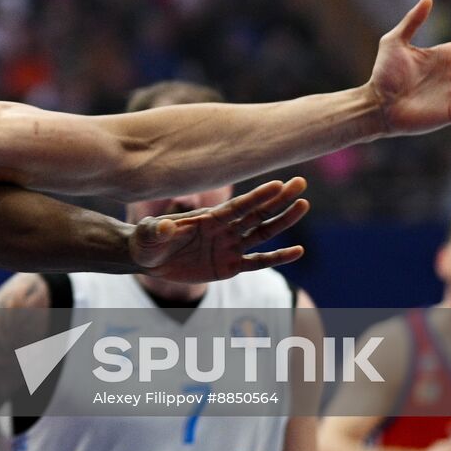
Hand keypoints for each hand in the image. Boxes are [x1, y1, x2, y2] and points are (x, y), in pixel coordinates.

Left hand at [129, 178, 308, 282]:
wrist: (148, 257)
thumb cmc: (147, 240)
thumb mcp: (148, 235)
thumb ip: (157, 229)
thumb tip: (165, 226)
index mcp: (207, 219)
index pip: (237, 207)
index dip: (257, 196)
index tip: (278, 184)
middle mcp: (223, 229)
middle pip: (256, 213)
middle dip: (278, 200)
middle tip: (301, 184)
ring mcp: (229, 246)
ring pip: (262, 233)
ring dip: (283, 221)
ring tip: (303, 206)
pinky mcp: (230, 266)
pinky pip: (258, 262)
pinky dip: (278, 258)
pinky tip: (298, 252)